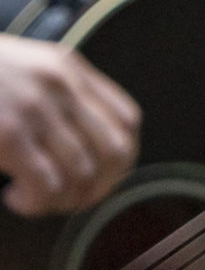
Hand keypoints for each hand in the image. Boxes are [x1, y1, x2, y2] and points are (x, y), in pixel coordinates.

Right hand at [0, 36, 140, 216]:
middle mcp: (61, 86)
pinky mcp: (9, 135)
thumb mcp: (23, 67)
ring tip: (32, 199)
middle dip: (97, 188)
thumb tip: (83, 145)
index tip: (95, 178)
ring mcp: (35, 109)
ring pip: (82, 174)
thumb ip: (56, 93)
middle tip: (66, 198)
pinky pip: (47, 185)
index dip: (120, 160)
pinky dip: (37, 201)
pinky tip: (13, 195)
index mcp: (68, 68)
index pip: (127, 120)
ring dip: (61, 199)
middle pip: (115, 151)